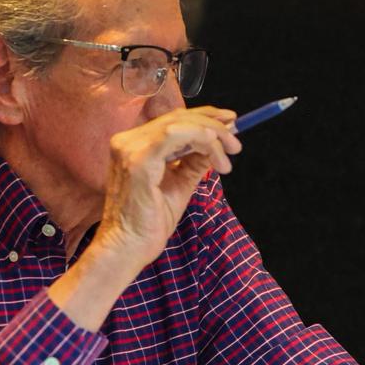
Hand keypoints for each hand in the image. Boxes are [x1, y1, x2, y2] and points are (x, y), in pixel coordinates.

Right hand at [50, 107, 239, 330]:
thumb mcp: (180, 184)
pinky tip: (217, 157)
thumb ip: (194, 162)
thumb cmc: (150, 221)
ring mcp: (131, 148)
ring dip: (213, 135)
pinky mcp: (138, 160)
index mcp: (135, 144)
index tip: (231, 121)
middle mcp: (128, 140)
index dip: (205, 116)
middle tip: (236, 141)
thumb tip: (216, 145)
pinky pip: (176, 136)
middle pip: (179, 117)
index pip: (174, 119)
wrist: (129, 248)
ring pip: (181, 124)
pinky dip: (202, 141)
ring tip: (230, 153)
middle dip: (215, 124)